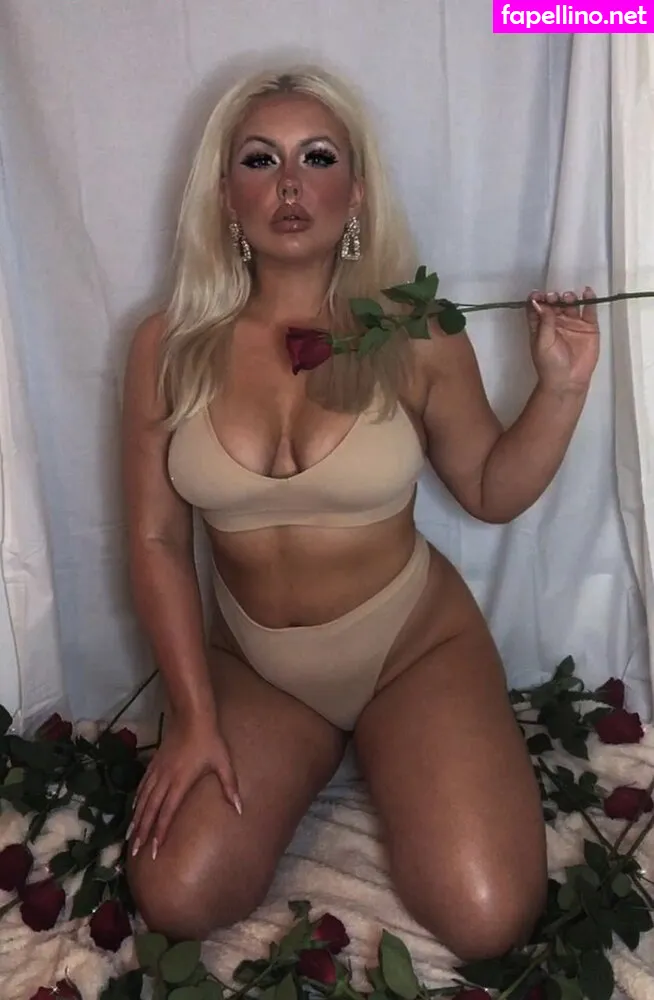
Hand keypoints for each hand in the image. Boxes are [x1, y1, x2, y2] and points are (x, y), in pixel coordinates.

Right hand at [128, 715, 239, 858]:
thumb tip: (240, 808)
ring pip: (143, 799)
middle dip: (142, 832)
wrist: (192, 716)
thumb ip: (230, 786)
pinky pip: (142, 786)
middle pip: (150, 810)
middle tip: (134, 852)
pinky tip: (134, 808)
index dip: (160, 832)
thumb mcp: (223, 762)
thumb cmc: (209, 740)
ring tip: (130, 836)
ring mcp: (157, 771)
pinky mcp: (154, 763)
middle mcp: (165, 779)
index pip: (167, 813)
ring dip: (136, 819)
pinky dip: (137, 800)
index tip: (154, 850)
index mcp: (180, 782)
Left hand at [526, 287, 599, 393]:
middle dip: (553, 297)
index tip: (537, 294)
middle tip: (553, 297)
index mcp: (541, 326)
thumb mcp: (543, 342)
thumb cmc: (550, 364)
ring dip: (569, 297)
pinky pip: (589, 310)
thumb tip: (540, 302)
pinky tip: (587, 292)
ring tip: (567, 297)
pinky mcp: (589, 327)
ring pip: (571, 304)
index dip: (536, 299)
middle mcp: (557, 322)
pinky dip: (589, 299)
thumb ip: (544, 322)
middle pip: (555, 303)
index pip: (537, 308)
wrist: (568, 381)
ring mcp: (573, 323)